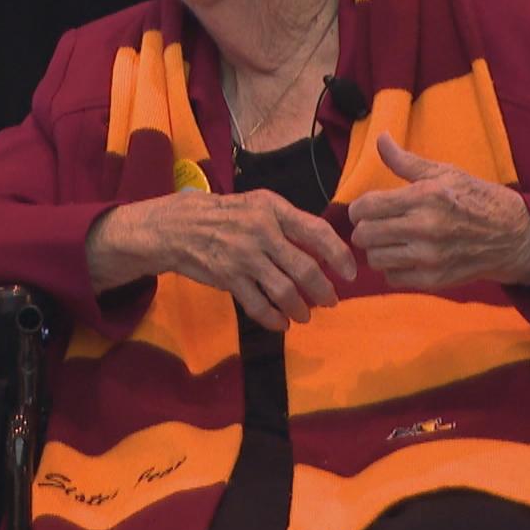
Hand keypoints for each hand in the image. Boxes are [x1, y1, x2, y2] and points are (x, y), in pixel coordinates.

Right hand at [87, 189, 357, 330]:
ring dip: (300, 308)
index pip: (316, 231)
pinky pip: (258, 305)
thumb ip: (289, 224)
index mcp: (273, 208)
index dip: (339, 255)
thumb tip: (325, 248)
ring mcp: (243, 255)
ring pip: (284, 290)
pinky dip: (274, 318)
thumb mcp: (258, 206)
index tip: (350, 273)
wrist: (179, 226)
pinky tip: (281, 323)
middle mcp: (261, 230)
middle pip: (305, 268)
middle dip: (323, 290)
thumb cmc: (226, 215)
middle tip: (331, 300)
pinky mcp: (228, 277)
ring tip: (305, 315)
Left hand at [348, 134, 529, 289]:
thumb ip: (405, 160)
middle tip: (374, 225)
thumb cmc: (475, 198)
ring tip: (390, 241)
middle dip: (364, 229)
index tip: (363, 209)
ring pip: (375, 259)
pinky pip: (393, 278)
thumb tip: (380, 138)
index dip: (357, 209)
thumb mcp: (444, 173)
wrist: (512, 235)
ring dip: (377, 250)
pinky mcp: (434, 280)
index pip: (367, 207)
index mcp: (425, 196)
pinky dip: (393, 268)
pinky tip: (405, 256)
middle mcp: (426, 227)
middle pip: (365, 235)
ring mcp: (430, 257)